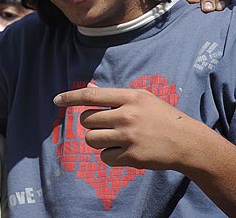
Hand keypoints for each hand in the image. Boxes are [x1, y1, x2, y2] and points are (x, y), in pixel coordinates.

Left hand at [53, 84, 200, 170]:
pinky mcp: (131, 156)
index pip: (91, 96)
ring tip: (115, 139)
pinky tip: (124, 151)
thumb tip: (87, 88)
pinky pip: (104, 157)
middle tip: (108, 126)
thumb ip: (113, 96)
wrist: (188, 143)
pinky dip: (109, 156)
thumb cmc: (161, 117)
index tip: (56, 100)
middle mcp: (127, 116)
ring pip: (91, 139)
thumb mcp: (142, 99)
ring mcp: (129, 137)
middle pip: (86, 120)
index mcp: (130, 98)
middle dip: (92, 124)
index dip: (70, 97)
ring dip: (98, 140)